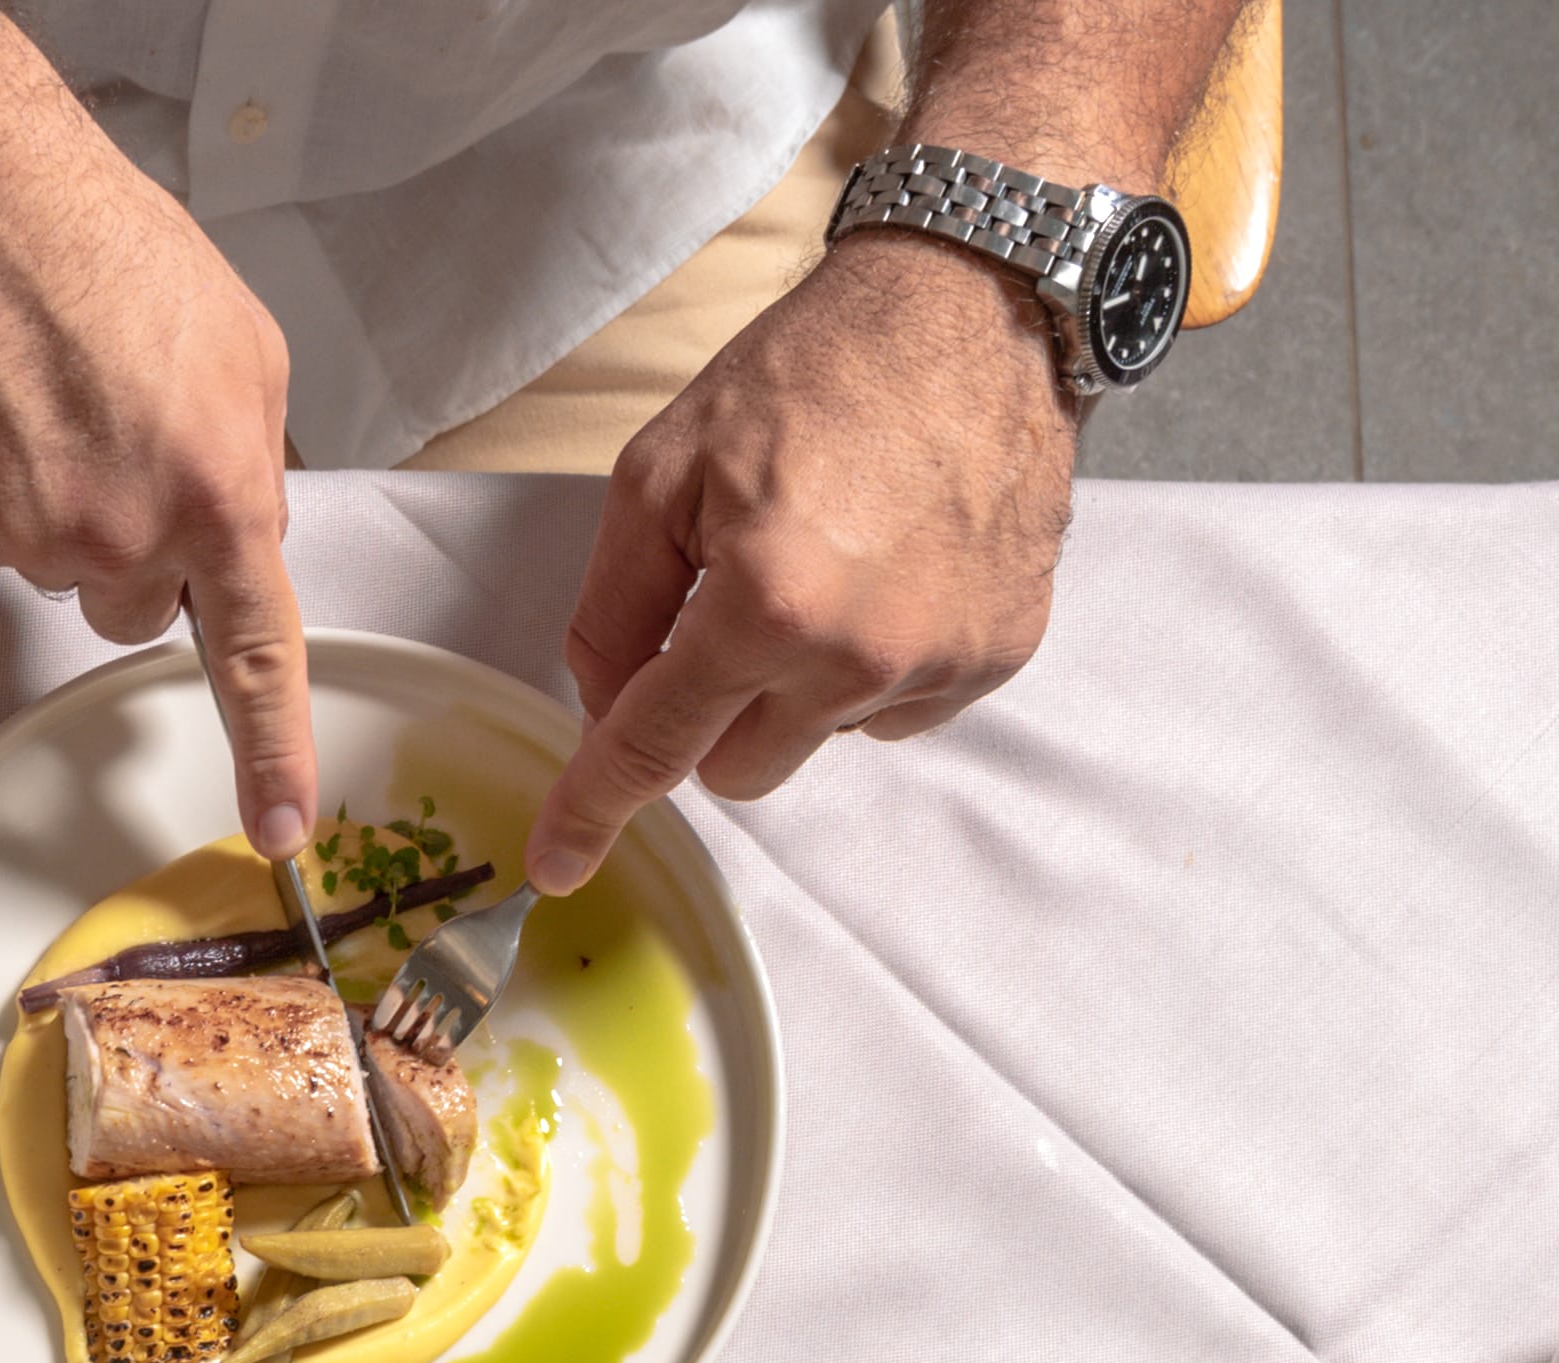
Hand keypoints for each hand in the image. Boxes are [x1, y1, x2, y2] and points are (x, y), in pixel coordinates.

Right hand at [0, 36, 318, 855]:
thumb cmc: (105, 251)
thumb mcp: (243, 351)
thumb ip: (253, 460)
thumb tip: (243, 520)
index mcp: (218, 493)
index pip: (258, 655)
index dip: (272, 752)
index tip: (278, 828)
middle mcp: (123, 534)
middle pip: (131, 604)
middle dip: (129, 541)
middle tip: (109, 435)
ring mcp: (26, 537)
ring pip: (51, 567)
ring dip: (51, 501)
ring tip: (45, 398)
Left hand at [523, 231, 1081, 890]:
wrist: (973, 306)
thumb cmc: (814, 370)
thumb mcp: (662, 468)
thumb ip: (614, 606)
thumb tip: (602, 709)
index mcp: (766, 605)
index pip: (656, 745)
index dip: (594, 808)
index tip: (560, 860)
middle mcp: (861, 655)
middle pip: (737, 770)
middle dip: (710, 714)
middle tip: (725, 610)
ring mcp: (940, 661)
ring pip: (818, 742)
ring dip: (797, 685)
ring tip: (824, 565)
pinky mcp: (999, 652)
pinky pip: (898, 712)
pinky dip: (873, 667)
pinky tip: (885, 575)